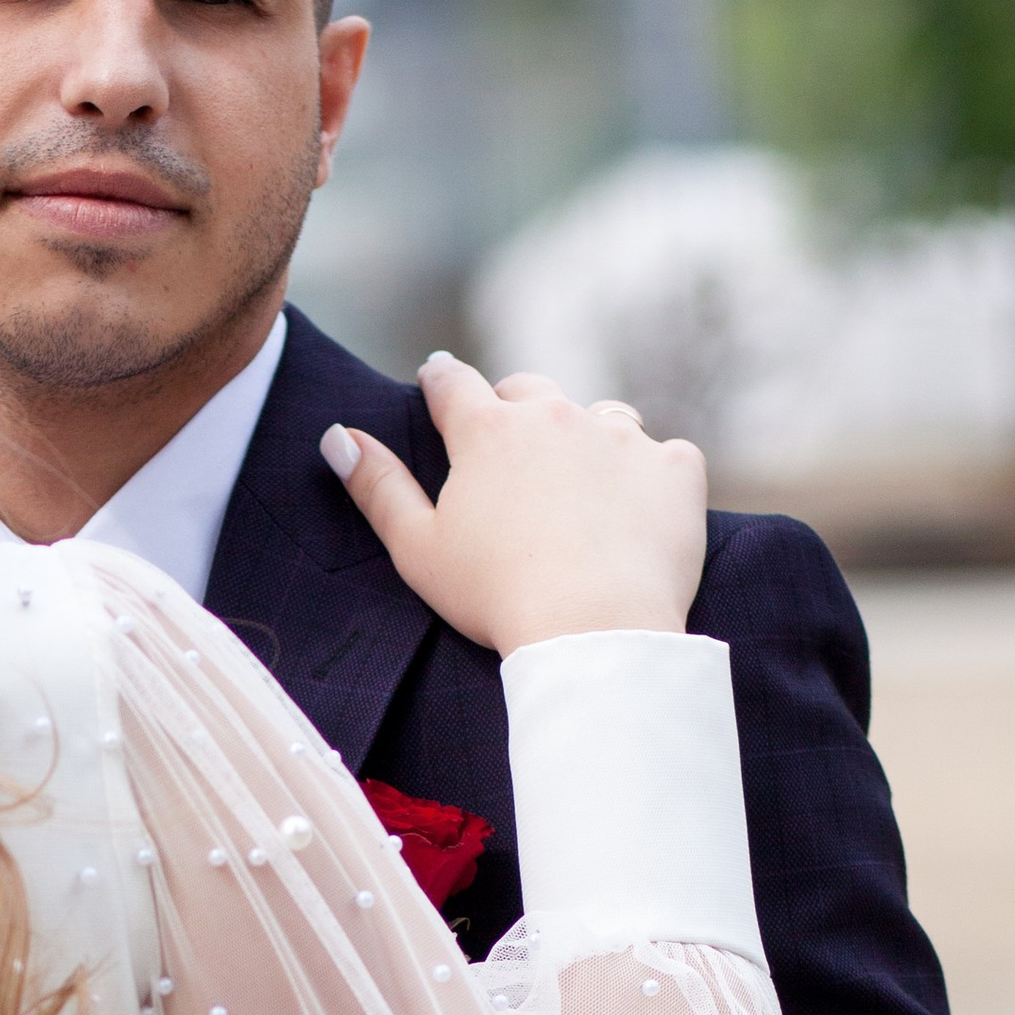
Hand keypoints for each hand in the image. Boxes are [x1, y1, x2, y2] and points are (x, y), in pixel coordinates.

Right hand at [331, 351, 706, 653]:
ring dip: (588, 439)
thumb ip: (377, 488)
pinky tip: (640, 515)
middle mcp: (555, 416)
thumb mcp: (417, 550)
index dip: (439, 382)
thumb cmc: (496, 597)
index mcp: (487, 432)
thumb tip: (338, 437)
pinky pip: (667, 456)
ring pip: (601, 416)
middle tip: (509, 448)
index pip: (452, 382)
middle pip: (529, 390)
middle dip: (515, 409)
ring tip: (582, 488)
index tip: (435, 384)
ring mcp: (621, 438)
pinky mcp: (675, 469)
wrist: (596, 632)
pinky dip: (653, 478)